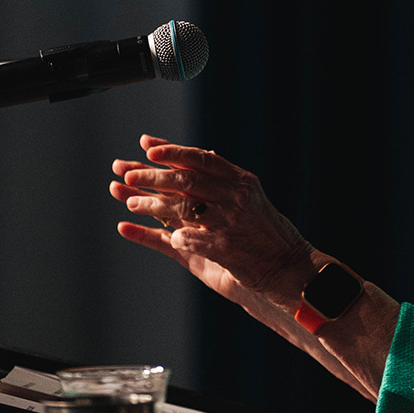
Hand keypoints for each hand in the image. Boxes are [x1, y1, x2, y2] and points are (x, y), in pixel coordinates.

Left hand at [110, 134, 316, 310]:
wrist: (287, 265)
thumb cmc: (262, 230)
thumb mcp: (249, 197)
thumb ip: (223, 180)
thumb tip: (198, 156)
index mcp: (241, 181)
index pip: (201, 158)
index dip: (172, 151)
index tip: (146, 147)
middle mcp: (237, 197)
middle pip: (187, 180)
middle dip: (153, 175)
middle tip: (126, 173)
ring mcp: (231, 222)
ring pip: (184, 207)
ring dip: (153, 204)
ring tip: (131, 203)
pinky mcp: (226, 248)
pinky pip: (192, 239)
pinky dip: (174, 236)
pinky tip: (159, 235)